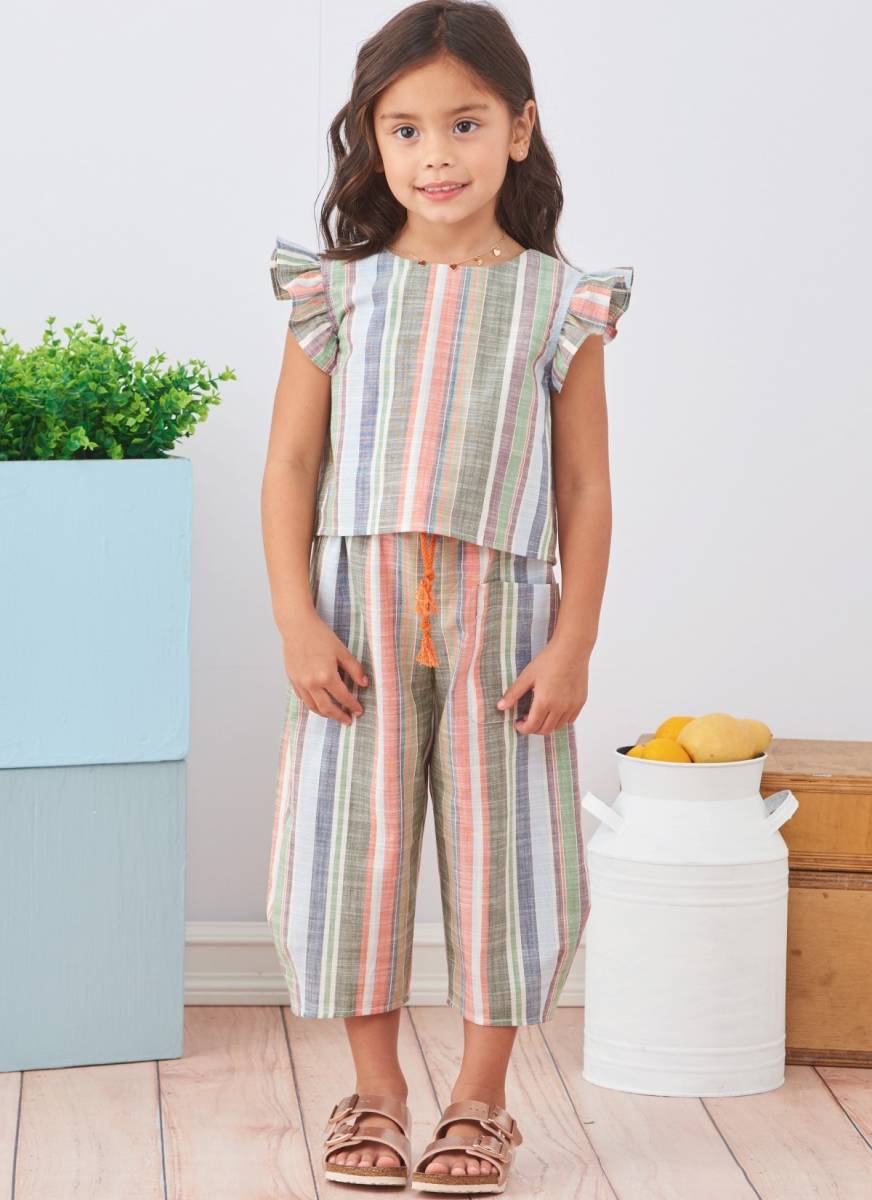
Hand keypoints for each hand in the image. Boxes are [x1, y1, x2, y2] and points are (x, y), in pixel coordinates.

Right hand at [282, 611, 368, 725]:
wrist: (297, 626)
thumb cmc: (320, 636)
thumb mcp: (341, 651)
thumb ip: (354, 669)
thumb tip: (364, 683)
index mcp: (326, 675)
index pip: (343, 697)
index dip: (352, 705)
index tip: (359, 710)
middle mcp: (312, 683)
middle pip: (327, 708)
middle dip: (339, 716)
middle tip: (348, 720)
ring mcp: (300, 683)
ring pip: (313, 707)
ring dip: (325, 714)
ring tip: (334, 715)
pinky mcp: (292, 680)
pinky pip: (303, 699)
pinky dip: (312, 705)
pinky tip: (319, 704)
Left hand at [496, 638, 589, 734]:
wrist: (572, 649)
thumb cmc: (549, 660)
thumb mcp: (527, 676)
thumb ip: (513, 693)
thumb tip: (500, 707)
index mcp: (545, 701)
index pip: (532, 727)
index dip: (523, 728)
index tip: (518, 723)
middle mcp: (560, 707)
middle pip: (545, 730)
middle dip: (533, 728)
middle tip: (527, 718)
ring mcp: (572, 706)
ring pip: (558, 727)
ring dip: (547, 724)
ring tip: (540, 712)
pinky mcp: (580, 702)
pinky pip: (570, 719)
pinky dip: (560, 719)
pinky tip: (554, 708)